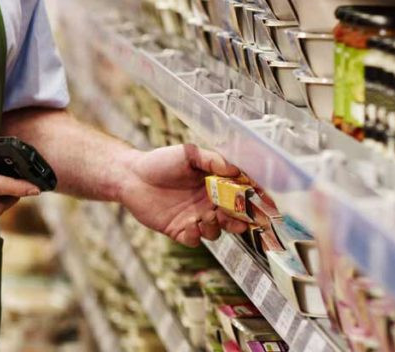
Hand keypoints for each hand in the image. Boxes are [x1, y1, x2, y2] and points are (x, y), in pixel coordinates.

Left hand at [119, 143, 249, 245]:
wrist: (131, 176)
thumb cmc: (160, 162)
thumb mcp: (188, 154)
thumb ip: (212, 160)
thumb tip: (236, 169)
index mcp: (214, 186)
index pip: (239, 196)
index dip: (252, 201)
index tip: (264, 203)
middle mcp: (207, 204)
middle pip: (233, 218)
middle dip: (240, 221)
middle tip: (241, 219)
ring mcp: (194, 218)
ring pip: (215, 232)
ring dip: (216, 227)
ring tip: (208, 217)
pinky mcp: (179, 231)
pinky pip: (193, 240)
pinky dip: (195, 236)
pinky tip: (190, 225)